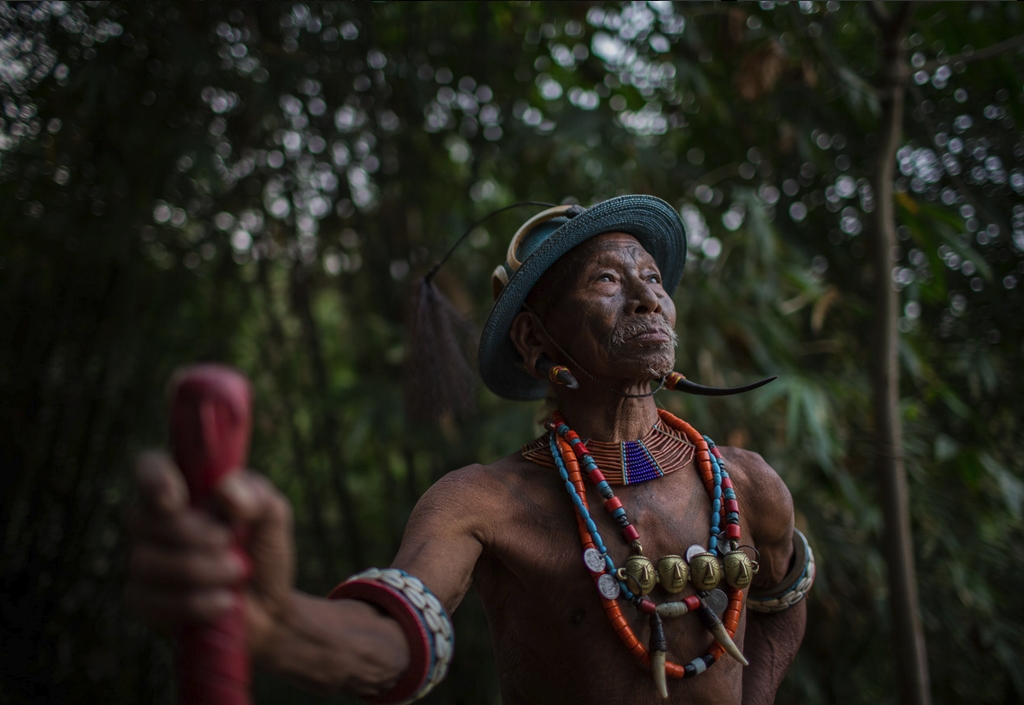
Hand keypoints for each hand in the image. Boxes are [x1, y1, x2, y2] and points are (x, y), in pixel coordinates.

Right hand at [124, 451, 294, 657]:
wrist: (270, 607)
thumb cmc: (263, 550)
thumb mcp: (273, 517)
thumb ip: (257, 496)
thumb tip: (226, 494)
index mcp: (184, 490)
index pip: (149, 466)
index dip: (153, 478)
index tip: (177, 500)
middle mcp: (155, 523)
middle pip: (141, 520)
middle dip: (190, 534)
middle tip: (230, 541)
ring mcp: (144, 563)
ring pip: (144, 562)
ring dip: (198, 571)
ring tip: (237, 573)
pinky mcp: (144, 602)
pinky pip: (149, 602)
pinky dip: (193, 604)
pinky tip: (224, 602)